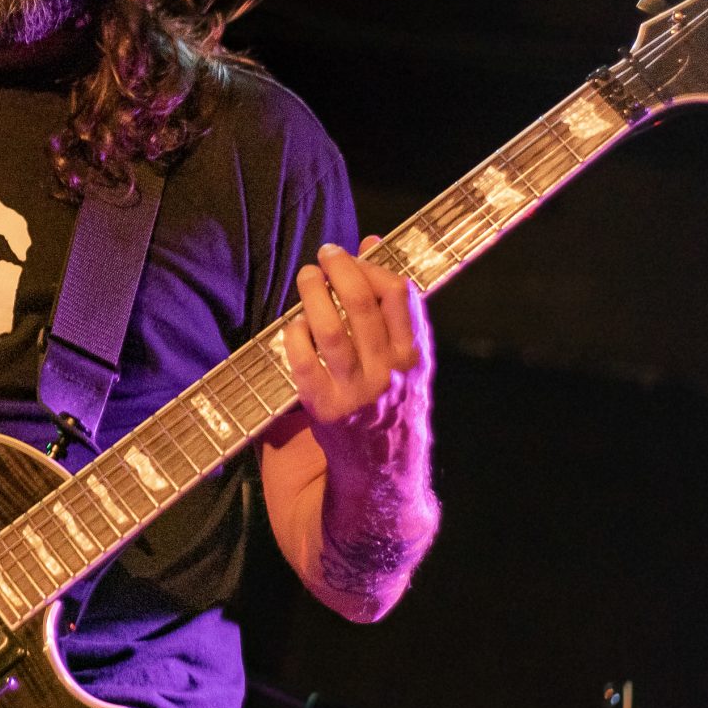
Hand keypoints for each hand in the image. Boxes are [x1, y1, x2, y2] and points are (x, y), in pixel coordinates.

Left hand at [285, 237, 431, 432]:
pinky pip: (302, 360)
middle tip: (326, 254)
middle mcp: (388, 372)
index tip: (356, 255)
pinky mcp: (323, 407)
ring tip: (307, 277)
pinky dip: (294, 334)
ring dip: (313, 294)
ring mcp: (355, 391)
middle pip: (360, 304)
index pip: (398, 293)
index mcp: (412, 354)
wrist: (383, 465)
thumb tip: (372, 242)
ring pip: (329, 329)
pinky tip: (294, 324)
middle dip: (339, 269)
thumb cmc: (393, 397)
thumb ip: (391, 301)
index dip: (372, 266)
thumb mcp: (405, 352)